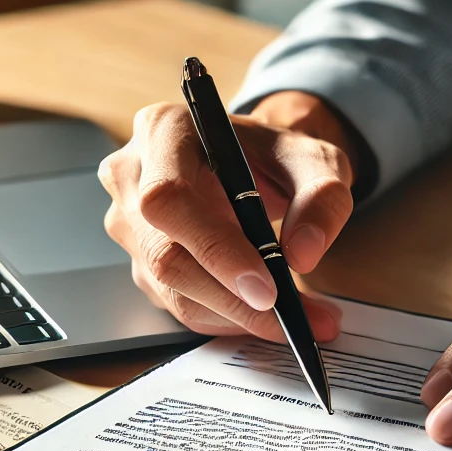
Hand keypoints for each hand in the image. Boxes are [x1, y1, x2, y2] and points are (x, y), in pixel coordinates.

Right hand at [99, 91, 354, 340]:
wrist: (251, 166)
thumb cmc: (273, 156)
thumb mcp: (315, 160)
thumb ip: (322, 197)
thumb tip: (304, 253)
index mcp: (163, 131)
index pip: (169, 198)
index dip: (214, 249)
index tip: (266, 289)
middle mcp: (132, 176)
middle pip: (165, 256)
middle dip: (232, 298)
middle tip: (291, 319)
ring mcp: (129, 224)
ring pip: (171, 290)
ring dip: (236, 316)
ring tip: (297, 319)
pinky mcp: (141, 263)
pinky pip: (177, 304)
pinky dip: (227, 318)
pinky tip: (265, 314)